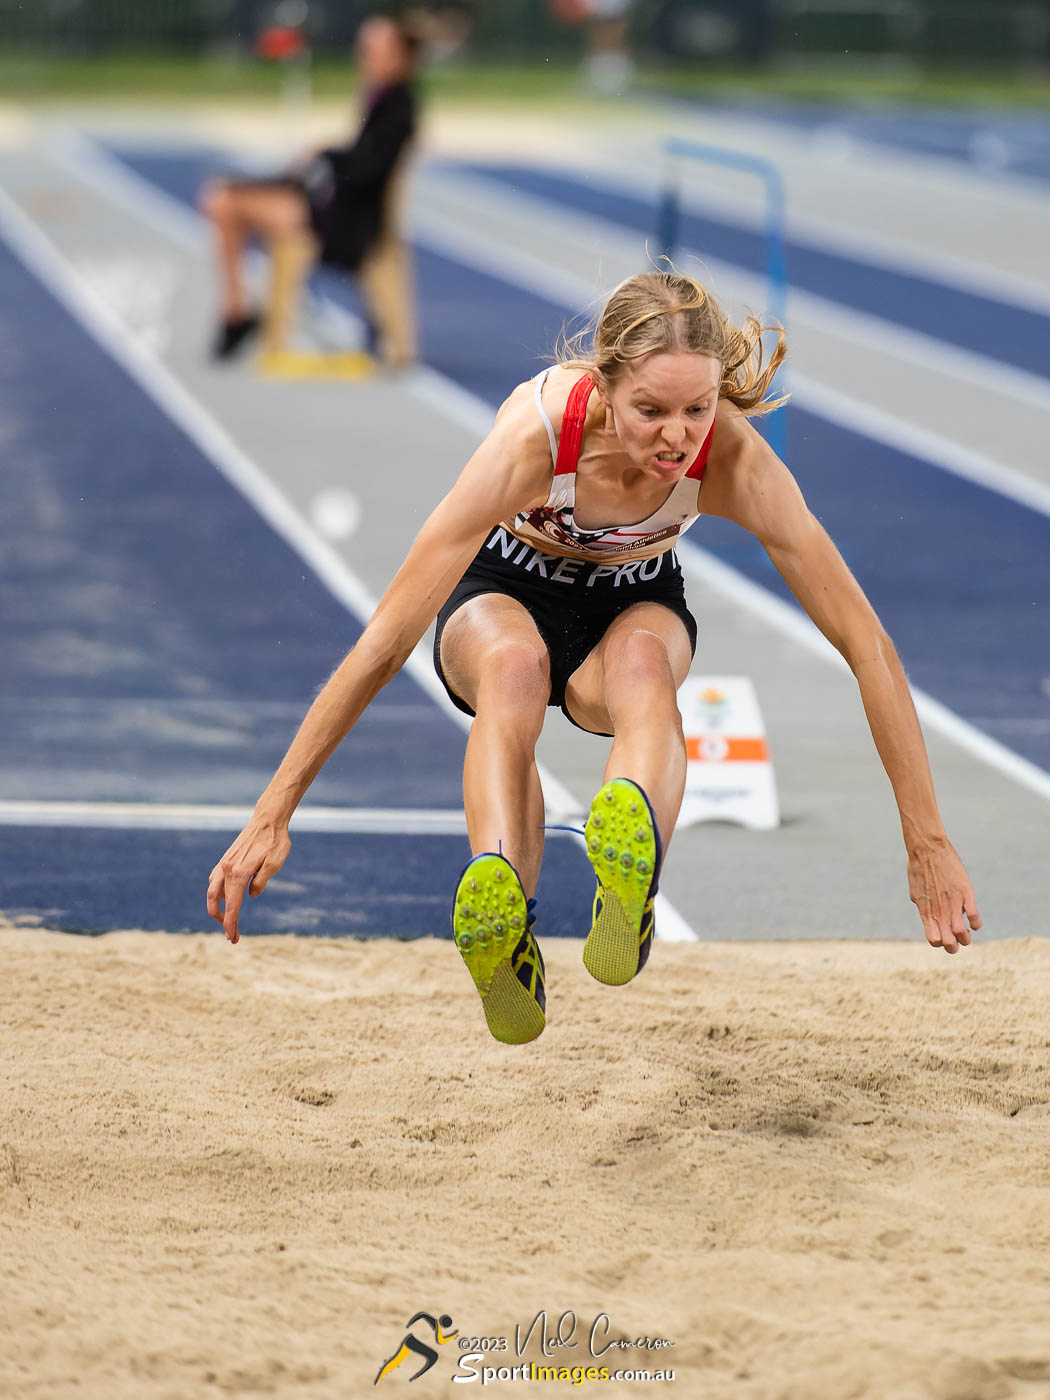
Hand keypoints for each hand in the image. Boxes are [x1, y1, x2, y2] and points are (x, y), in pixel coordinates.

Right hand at [206, 816, 290, 943]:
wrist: (268, 819)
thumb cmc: (275, 841)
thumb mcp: (275, 863)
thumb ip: (261, 881)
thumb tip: (250, 896)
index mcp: (238, 872)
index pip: (232, 905)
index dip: (231, 924)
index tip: (232, 938)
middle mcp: (226, 869)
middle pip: (215, 902)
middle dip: (221, 920)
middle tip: (231, 934)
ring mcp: (224, 863)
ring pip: (211, 891)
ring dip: (216, 908)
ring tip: (227, 919)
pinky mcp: (225, 859)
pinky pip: (215, 880)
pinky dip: (216, 893)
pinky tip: (225, 898)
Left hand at [907, 837, 980, 953]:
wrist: (927, 849)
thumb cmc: (920, 869)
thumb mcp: (917, 892)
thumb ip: (924, 908)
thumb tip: (929, 919)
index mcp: (926, 911)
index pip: (934, 939)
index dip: (940, 944)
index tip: (943, 939)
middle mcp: (939, 910)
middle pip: (949, 942)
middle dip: (954, 947)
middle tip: (958, 943)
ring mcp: (953, 902)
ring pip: (962, 933)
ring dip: (966, 938)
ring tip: (966, 935)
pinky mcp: (965, 893)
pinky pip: (974, 916)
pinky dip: (976, 923)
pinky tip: (974, 922)